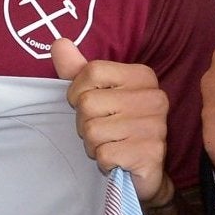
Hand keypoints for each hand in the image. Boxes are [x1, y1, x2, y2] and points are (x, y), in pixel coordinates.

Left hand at [51, 37, 170, 203]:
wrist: (146, 172)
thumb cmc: (118, 128)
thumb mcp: (98, 94)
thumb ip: (77, 70)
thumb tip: (59, 43)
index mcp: (143, 76)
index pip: (92, 71)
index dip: (78, 92)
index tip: (93, 106)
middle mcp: (154, 97)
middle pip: (88, 103)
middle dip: (85, 123)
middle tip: (105, 131)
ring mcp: (155, 126)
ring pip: (92, 130)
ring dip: (93, 144)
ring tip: (111, 145)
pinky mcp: (150, 153)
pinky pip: (104, 154)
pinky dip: (104, 161)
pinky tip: (118, 160)